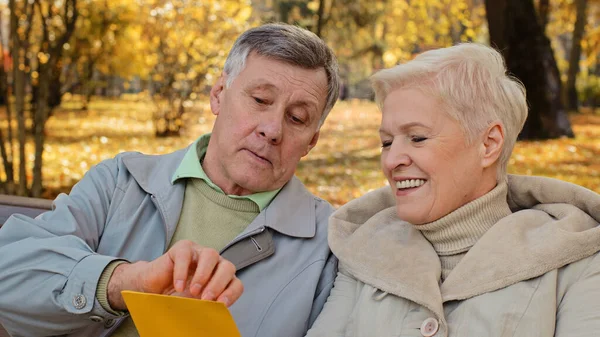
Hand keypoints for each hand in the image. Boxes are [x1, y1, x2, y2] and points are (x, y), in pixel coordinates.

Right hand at [107, 240, 242, 309]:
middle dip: (218, 284)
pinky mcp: (183, 248)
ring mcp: (199, 252)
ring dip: (204, 274)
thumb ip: (206, 307)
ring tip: (193, 291)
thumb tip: (215, 317)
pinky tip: (178, 286)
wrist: (152, 288)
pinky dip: (183, 271)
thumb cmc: (176, 297)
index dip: (231, 293)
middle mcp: (214, 263)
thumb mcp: (194, 304)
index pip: (235, 283)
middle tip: (206, 299)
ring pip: (211, 255)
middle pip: (227, 267)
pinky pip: (187, 254)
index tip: (222, 304)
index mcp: (221, 278)